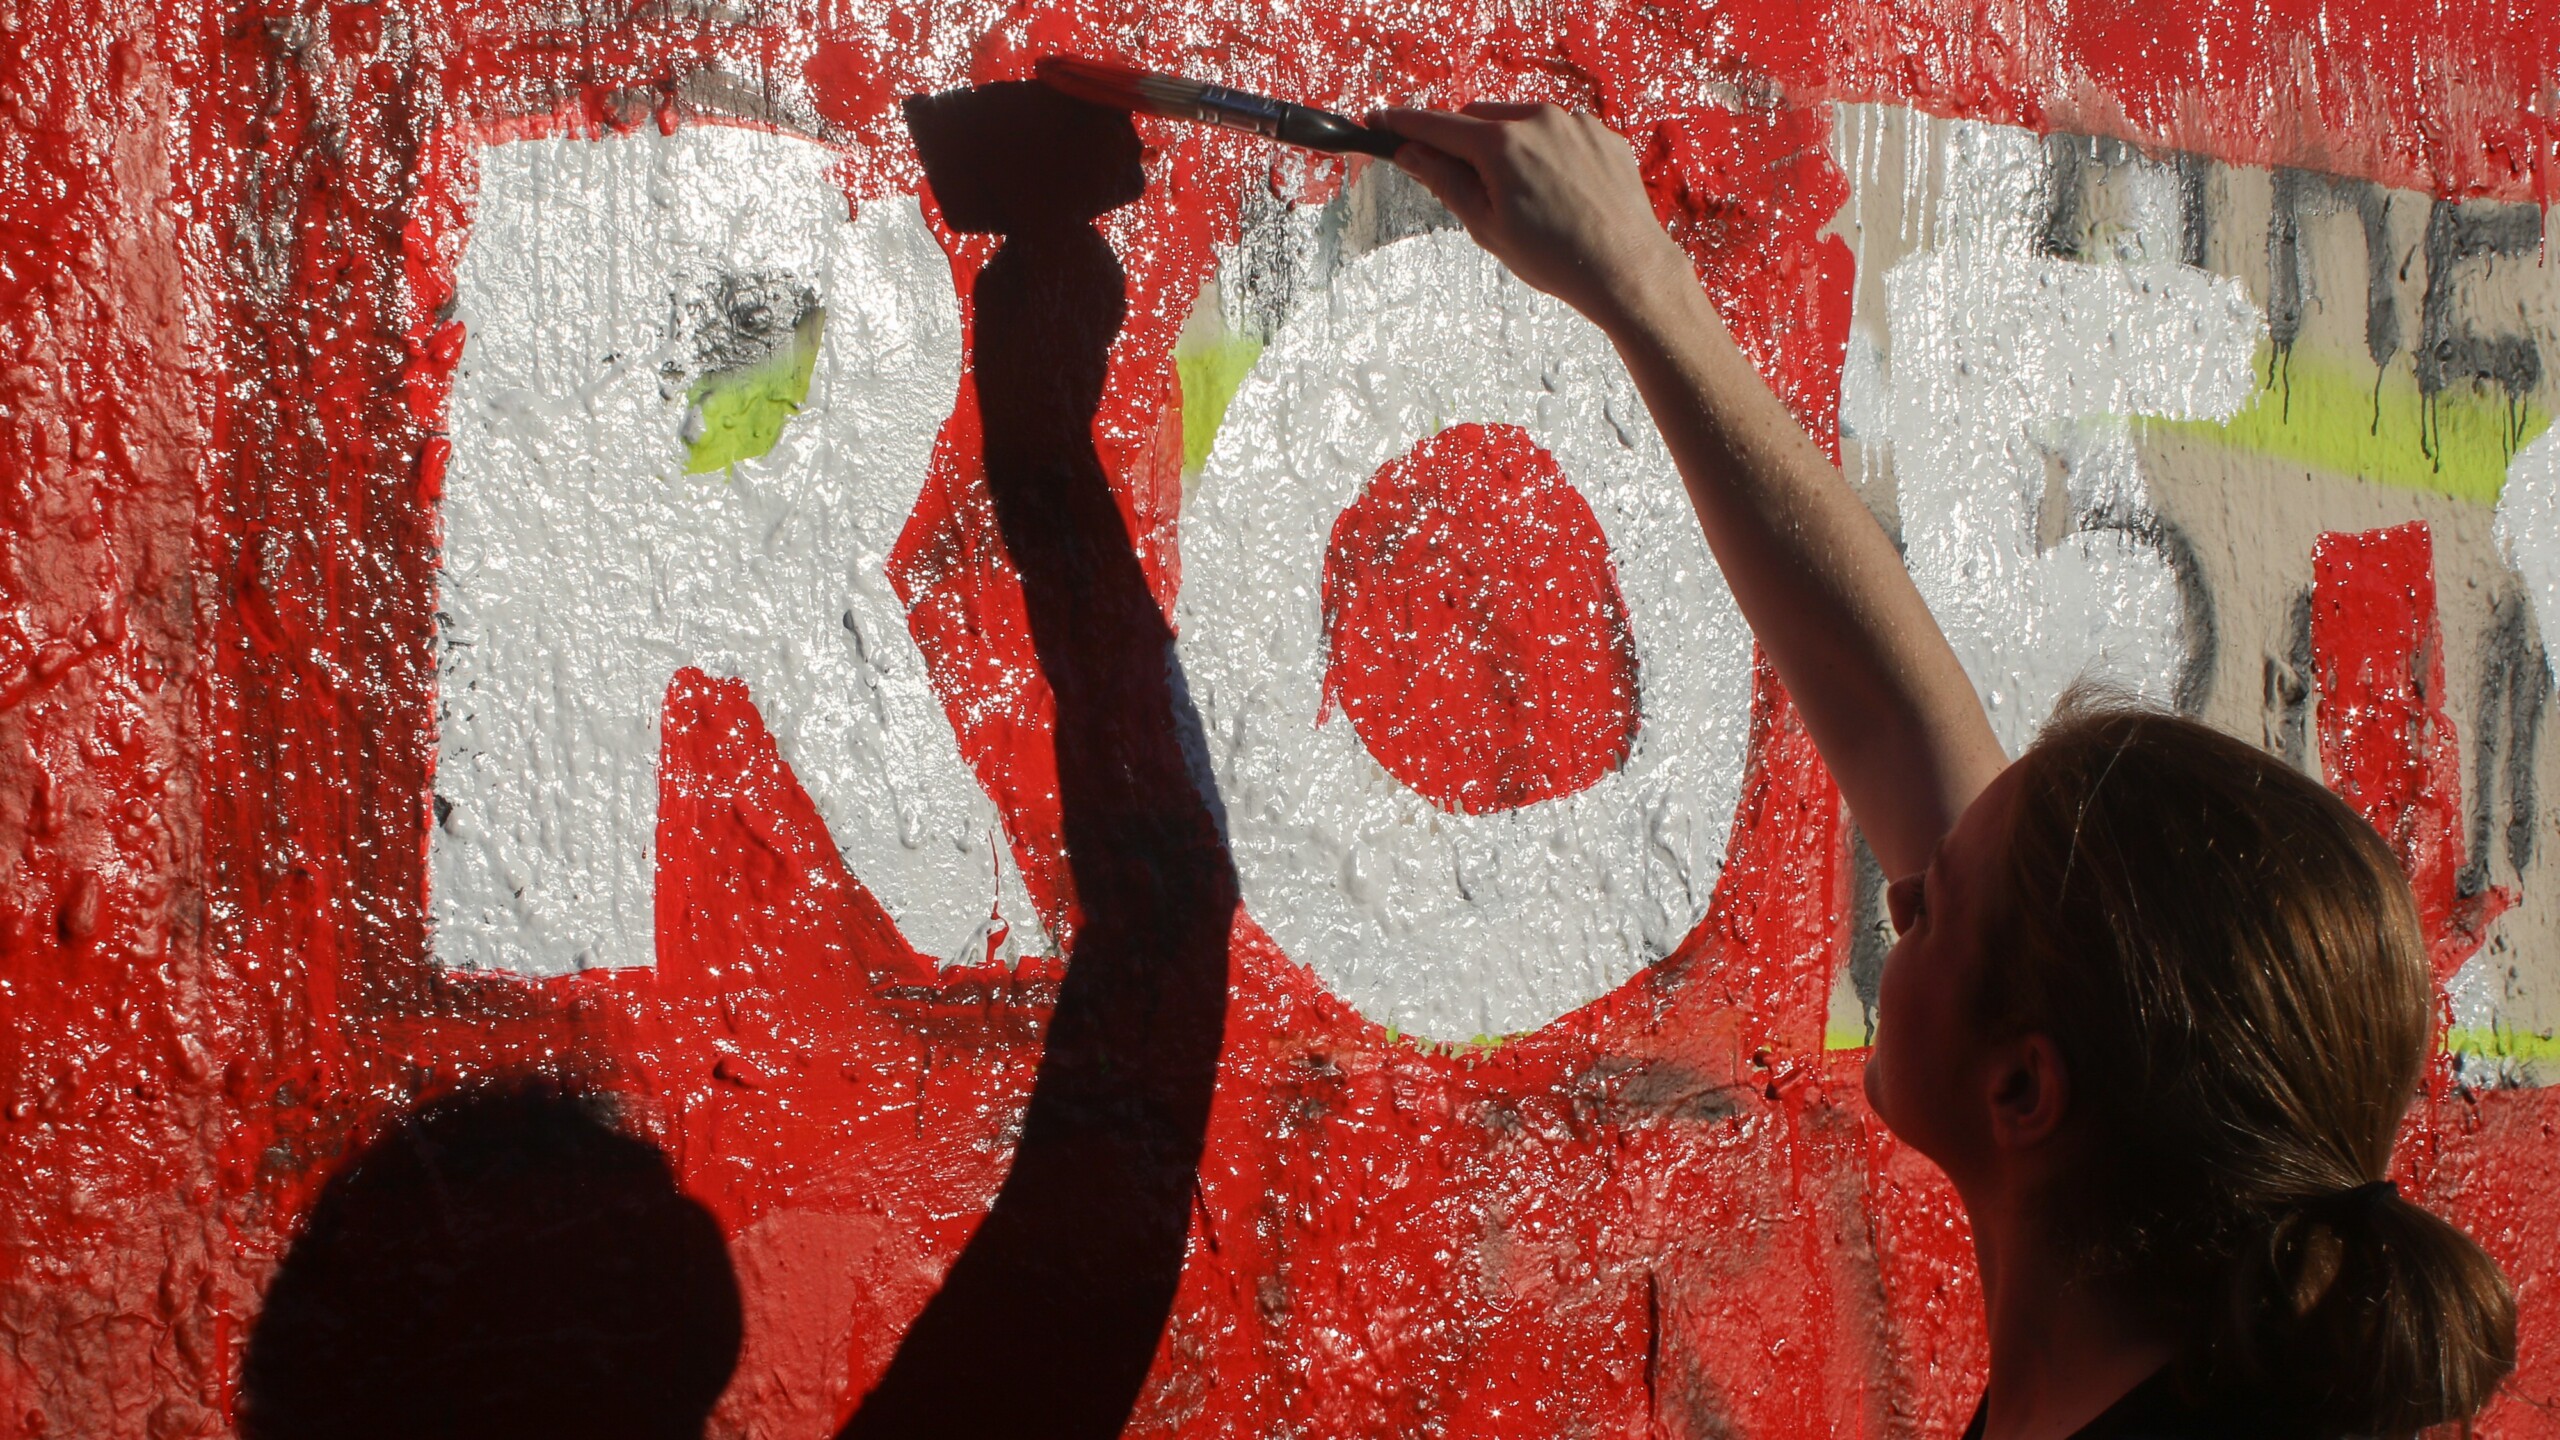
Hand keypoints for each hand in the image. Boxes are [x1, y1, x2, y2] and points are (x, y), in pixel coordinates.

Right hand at [1373, 104, 1696, 337]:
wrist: (1626, 270)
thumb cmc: (1555, 258)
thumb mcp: (1486, 227)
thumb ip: (1445, 182)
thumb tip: (1412, 154)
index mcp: (1502, 143)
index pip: (1438, 125)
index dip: (1404, 125)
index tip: (1381, 121)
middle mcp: (1539, 120)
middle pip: (1479, 118)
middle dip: (1461, 143)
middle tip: (1459, 182)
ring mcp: (1576, 124)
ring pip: (1521, 122)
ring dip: (1505, 146)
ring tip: (1520, 198)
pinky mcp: (1603, 136)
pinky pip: (1560, 133)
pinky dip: (1545, 152)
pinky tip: (1556, 193)